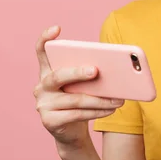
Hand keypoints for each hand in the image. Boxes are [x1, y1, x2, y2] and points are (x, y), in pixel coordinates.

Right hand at [33, 26, 123, 147]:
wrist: (73, 131)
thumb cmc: (81, 100)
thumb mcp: (85, 84)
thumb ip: (91, 74)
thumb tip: (116, 69)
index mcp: (48, 71)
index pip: (41, 51)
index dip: (45, 39)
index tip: (56, 28)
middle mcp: (41, 86)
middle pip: (58, 76)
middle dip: (77, 72)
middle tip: (96, 70)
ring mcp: (42, 105)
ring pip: (74, 99)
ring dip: (99, 99)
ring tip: (119, 98)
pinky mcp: (49, 121)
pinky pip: (77, 114)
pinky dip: (97, 112)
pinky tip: (112, 108)